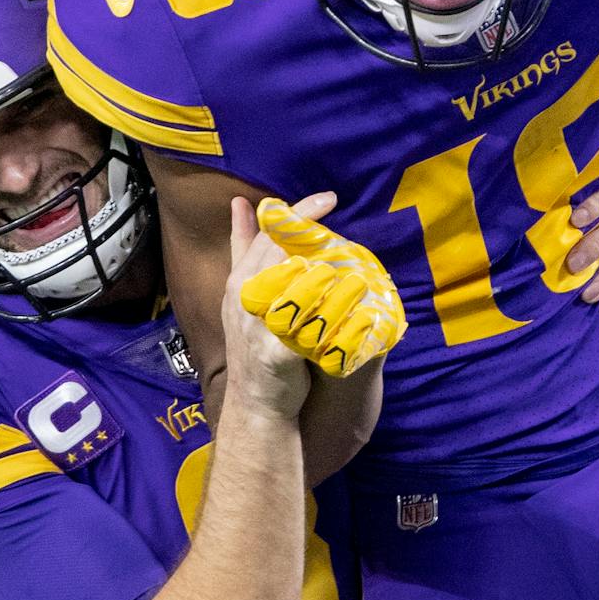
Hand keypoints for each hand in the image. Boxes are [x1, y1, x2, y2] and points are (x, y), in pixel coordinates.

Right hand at [238, 196, 406, 377]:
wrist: (255, 402)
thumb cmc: (254, 341)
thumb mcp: (241, 291)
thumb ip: (245, 247)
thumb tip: (240, 203)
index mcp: (238, 281)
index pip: (268, 236)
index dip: (298, 213)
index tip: (329, 198)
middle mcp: (243, 300)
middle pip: (279, 255)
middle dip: (314, 238)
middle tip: (347, 231)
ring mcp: (257, 327)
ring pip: (296, 289)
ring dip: (328, 277)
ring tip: (358, 271)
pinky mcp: (276, 354)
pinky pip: (307, 330)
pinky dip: (334, 319)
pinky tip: (360, 311)